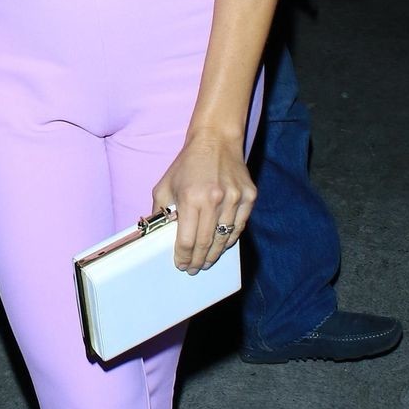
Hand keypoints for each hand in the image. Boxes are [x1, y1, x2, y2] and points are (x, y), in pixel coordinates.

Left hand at [151, 134, 255, 274]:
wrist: (216, 140)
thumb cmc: (187, 164)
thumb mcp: (165, 186)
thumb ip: (160, 213)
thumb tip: (158, 237)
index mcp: (190, 198)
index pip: (186, 239)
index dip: (183, 256)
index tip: (181, 265)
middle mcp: (214, 199)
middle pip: (207, 243)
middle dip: (198, 260)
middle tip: (194, 269)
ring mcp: (235, 198)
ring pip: (225, 238)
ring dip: (215, 254)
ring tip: (207, 262)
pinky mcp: (249, 196)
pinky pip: (240, 226)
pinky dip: (230, 239)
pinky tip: (222, 245)